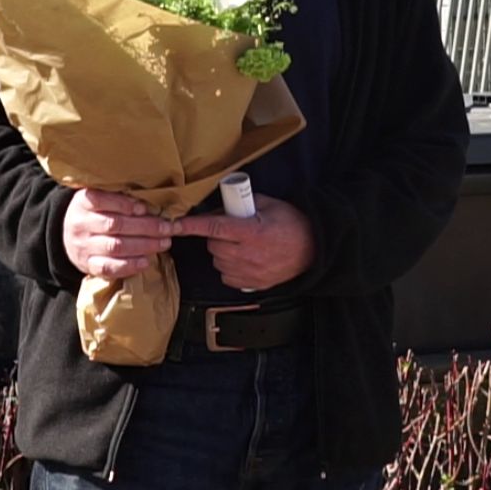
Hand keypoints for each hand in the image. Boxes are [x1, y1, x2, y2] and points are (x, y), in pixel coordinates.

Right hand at [62, 189, 173, 278]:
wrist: (67, 236)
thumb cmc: (95, 213)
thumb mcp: (103, 199)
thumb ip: (125, 198)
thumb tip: (159, 203)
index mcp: (83, 201)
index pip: (102, 200)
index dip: (125, 204)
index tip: (145, 208)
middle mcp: (80, 224)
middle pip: (115, 225)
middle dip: (145, 227)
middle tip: (167, 228)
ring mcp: (83, 246)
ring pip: (115, 247)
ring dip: (143, 245)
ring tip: (163, 243)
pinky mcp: (88, 265)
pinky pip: (109, 268)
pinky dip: (129, 266)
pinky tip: (146, 262)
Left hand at [174, 195, 313, 291]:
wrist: (314, 249)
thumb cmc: (293, 224)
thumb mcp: (270, 205)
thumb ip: (243, 205)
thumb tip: (222, 207)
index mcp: (252, 231)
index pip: (214, 227)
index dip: (192, 226)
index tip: (176, 225)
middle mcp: (248, 254)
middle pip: (213, 246)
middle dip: (216, 236)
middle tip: (230, 230)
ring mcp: (250, 272)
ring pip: (218, 262)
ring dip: (222, 252)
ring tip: (240, 245)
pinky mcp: (252, 284)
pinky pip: (227, 276)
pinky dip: (229, 267)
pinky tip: (243, 258)